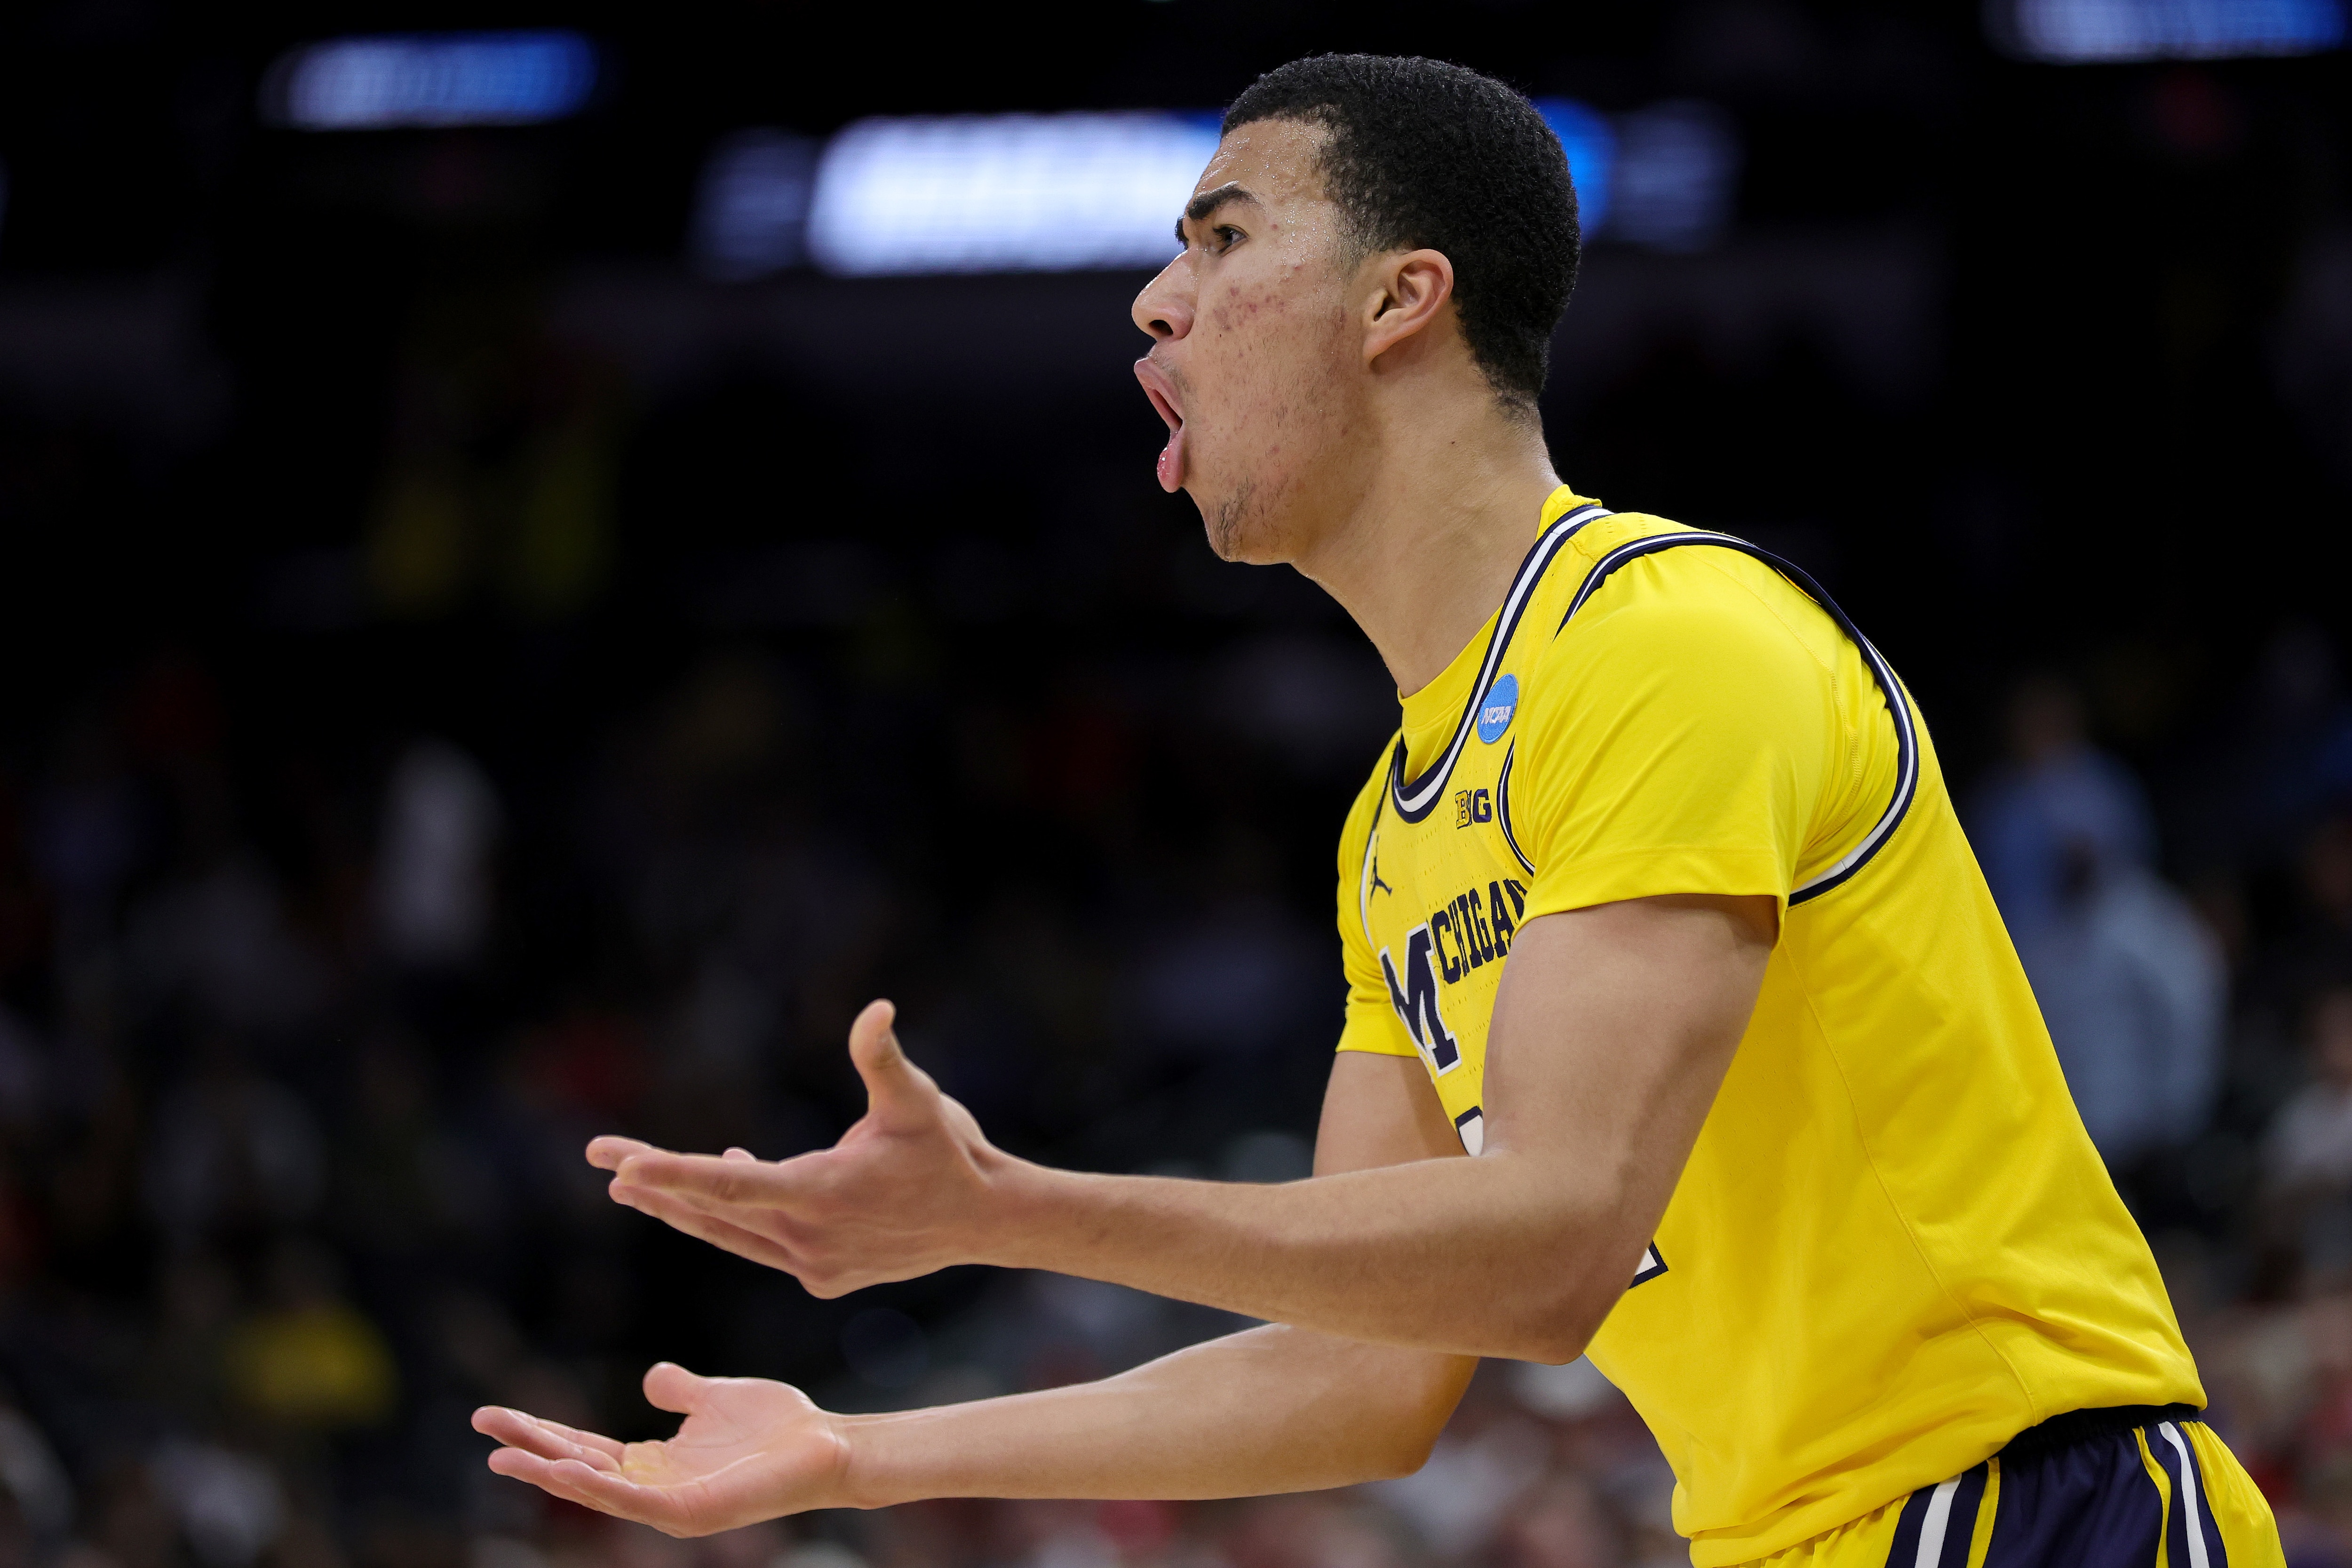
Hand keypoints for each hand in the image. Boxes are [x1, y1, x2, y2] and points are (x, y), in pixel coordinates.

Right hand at [473, 1363, 849, 1534]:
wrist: (826, 1444)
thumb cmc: (776, 1426)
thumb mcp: (714, 1398)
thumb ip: (680, 1391)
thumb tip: (651, 1377)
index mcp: (654, 1462)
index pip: (584, 1447)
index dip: (542, 1432)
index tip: (496, 1415)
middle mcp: (654, 1488)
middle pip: (579, 1467)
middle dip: (531, 1449)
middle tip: (483, 1428)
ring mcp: (670, 1505)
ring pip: (597, 1490)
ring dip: (551, 1473)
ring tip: (507, 1456)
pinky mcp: (691, 1512)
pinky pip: (635, 1502)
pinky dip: (600, 1487)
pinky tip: (570, 1469)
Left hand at [589, 1000, 1020, 1296]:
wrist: (986, 1219)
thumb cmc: (950, 1150)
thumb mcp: (918, 1098)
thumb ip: (882, 1057)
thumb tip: (875, 1009)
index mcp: (824, 1195)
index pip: (733, 1186)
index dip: (675, 1175)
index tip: (621, 1167)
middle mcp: (811, 1239)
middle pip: (716, 1209)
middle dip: (656, 1183)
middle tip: (601, 1160)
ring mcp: (815, 1264)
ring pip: (731, 1233)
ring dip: (682, 1206)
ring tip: (630, 1184)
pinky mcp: (822, 1275)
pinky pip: (761, 1241)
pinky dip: (734, 1216)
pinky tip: (726, 1177)